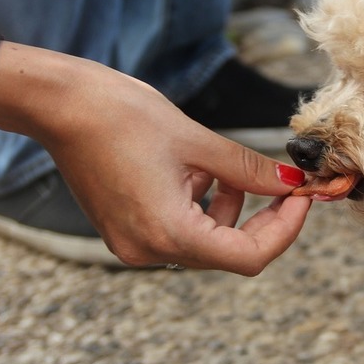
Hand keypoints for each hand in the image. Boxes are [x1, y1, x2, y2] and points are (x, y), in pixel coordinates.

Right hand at [37, 63, 312, 274]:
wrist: (60, 106)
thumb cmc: (123, 115)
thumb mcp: (198, 142)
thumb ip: (250, 170)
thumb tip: (293, 183)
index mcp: (169, 233)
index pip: (249, 257)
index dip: (285, 229)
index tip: (303, 197)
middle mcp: (148, 250)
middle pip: (228, 252)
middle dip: (262, 219)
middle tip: (285, 184)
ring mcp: (132, 245)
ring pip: (205, 243)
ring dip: (230, 211)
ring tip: (225, 169)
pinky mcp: (123, 232)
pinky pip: (178, 232)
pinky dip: (200, 208)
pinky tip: (196, 173)